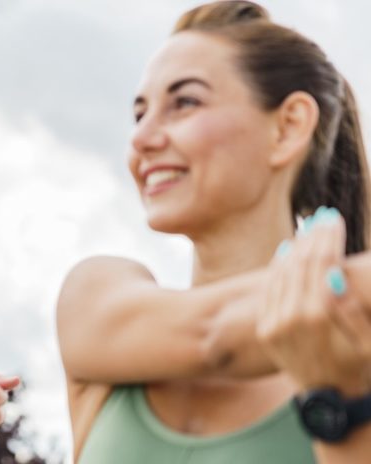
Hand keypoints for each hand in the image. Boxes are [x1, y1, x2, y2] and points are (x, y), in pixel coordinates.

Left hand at [257, 208, 370, 395]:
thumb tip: (336, 275)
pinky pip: (269, 290)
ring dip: (295, 248)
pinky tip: (288, 252)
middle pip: (299, 265)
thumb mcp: (368, 345)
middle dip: (312, 238)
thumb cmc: (358, 371)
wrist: (330, 403)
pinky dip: (278, 268)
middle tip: (321, 217)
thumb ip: (353, 311)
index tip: (335, 219)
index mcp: (317, 319)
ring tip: (308, 229)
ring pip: (280, 274)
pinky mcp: (265, 329)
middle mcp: (289, 319)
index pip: (320, 266)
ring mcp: (273, 324)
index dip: (328, 240)